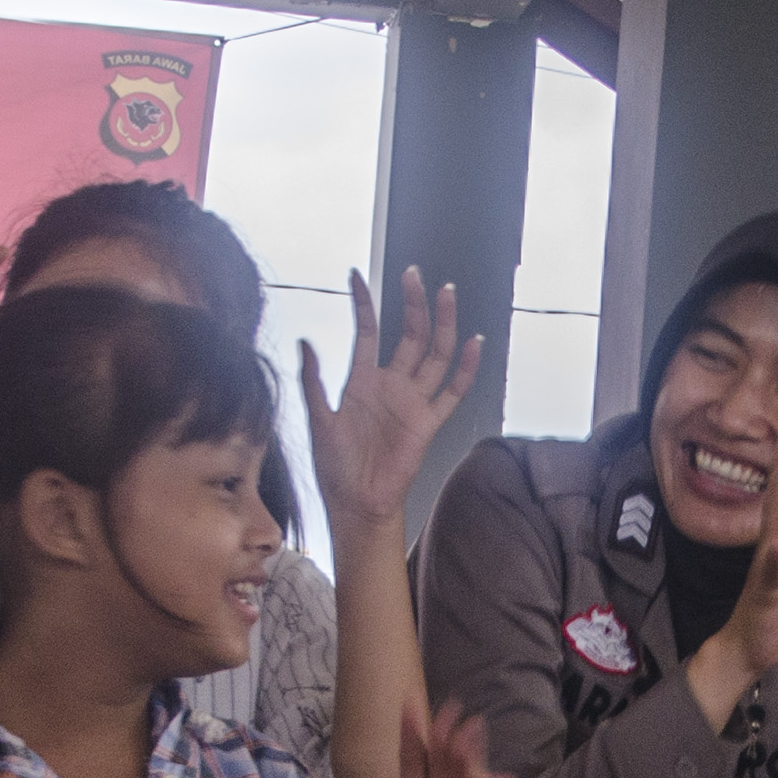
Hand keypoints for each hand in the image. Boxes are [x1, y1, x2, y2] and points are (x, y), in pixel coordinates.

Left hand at [301, 267, 484, 532]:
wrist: (356, 503)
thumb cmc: (335, 468)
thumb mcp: (317, 420)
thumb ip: (313, 381)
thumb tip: (304, 342)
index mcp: (361, 381)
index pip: (368, 332)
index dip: (364, 304)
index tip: (357, 276)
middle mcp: (390, 386)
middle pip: (409, 334)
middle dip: (414, 303)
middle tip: (415, 275)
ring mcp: (412, 402)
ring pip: (434, 354)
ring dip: (442, 324)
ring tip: (446, 295)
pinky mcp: (428, 422)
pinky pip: (453, 392)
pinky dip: (466, 369)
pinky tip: (473, 344)